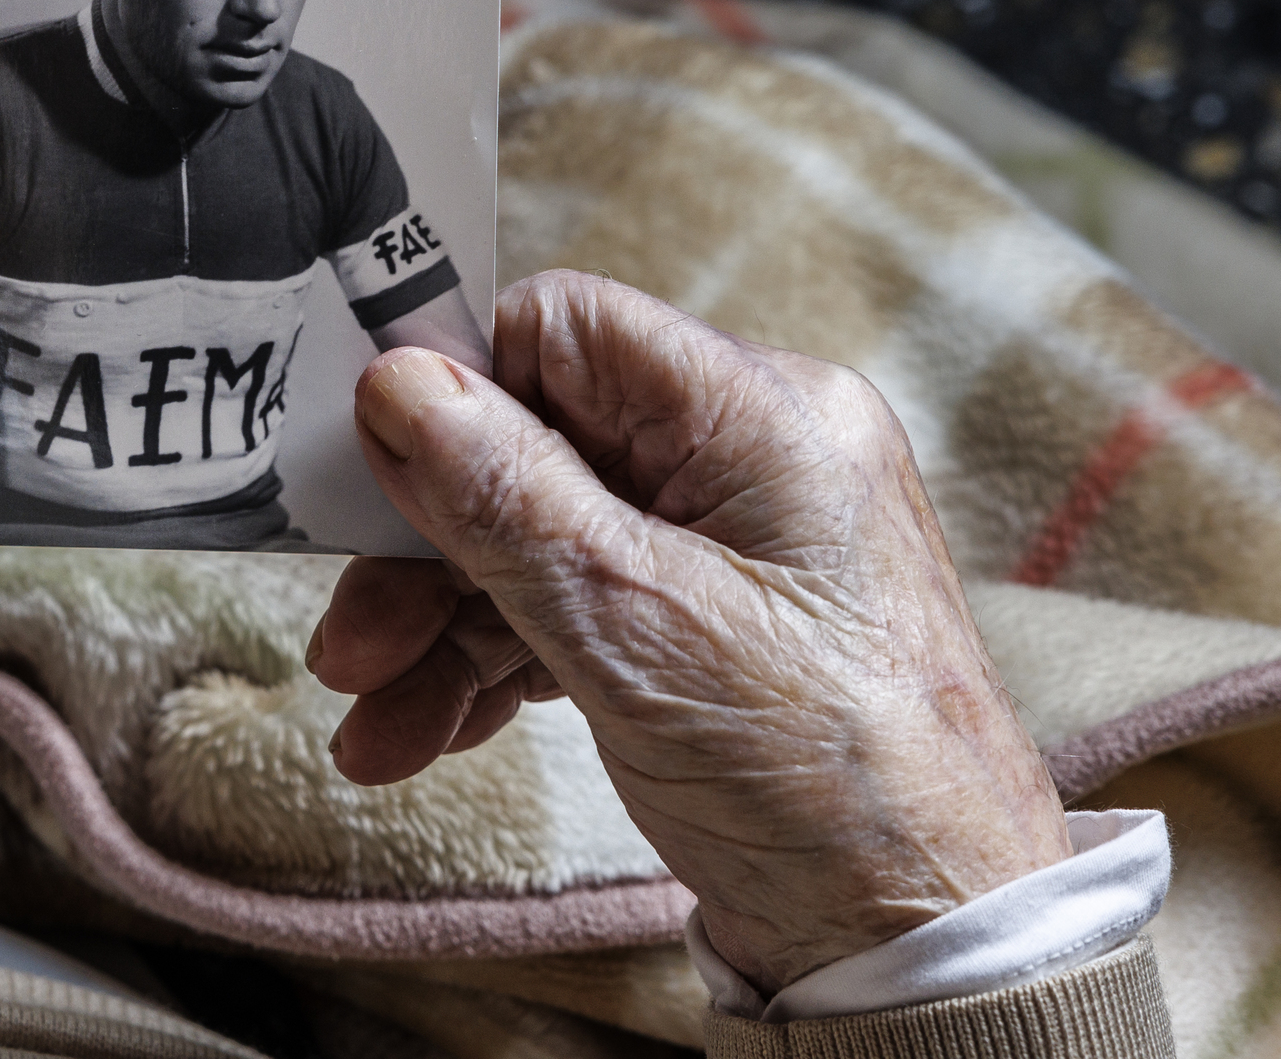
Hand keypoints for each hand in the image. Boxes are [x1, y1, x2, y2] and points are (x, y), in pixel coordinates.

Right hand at [307, 271, 1069, 996]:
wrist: (926, 948)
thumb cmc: (834, 787)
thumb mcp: (638, 629)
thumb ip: (507, 498)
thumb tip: (401, 381)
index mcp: (765, 417)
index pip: (567, 333)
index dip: (455, 390)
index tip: (363, 470)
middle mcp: (753, 462)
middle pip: (535, 448)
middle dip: (429, 551)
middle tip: (353, 639)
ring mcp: (732, 550)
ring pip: (538, 542)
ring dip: (442, 628)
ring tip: (372, 717)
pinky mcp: (711, 629)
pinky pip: (573, 609)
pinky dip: (494, 666)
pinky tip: (423, 729)